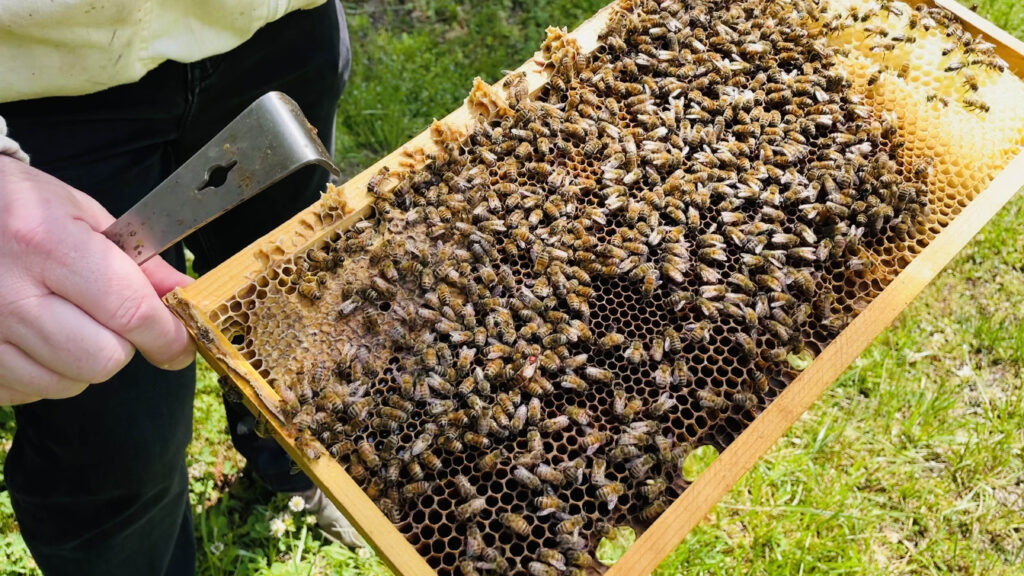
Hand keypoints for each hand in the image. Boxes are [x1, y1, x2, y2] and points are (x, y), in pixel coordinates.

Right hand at [0, 155, 194, 404]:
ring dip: (81, 363)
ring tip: (66, 322)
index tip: (180, 341)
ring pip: (65, 384)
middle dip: (122, 345)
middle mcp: (8, 294)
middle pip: (101, 359)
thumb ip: (143, 265)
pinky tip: (32, 338)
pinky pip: (26, 393)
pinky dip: (40, 374)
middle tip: (110, 319)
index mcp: (45, 244)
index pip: (129, 312)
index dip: (167, 335)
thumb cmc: (19, 207)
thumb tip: (189, 300)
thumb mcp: (84, 216)